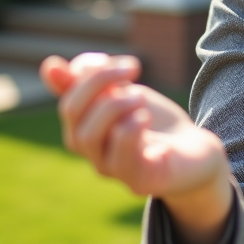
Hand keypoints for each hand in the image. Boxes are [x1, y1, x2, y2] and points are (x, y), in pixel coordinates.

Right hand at [40, 53, 234, 243]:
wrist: (194, 150)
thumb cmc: (153, 122)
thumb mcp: (124, 93)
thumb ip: (90, 81)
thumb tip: (49, 66)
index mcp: (86, 129)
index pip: (70, 103)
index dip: (90, 75)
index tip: (124, 63)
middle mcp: (94, 152)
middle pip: (74, 117)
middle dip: (99, 83)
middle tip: (133, 69)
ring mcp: (114, 170)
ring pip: (88, 139)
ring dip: (112, 106)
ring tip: (140, 96)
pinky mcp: (140, 180)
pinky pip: (122, 161)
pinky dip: (129, 131)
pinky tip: (145, 117)